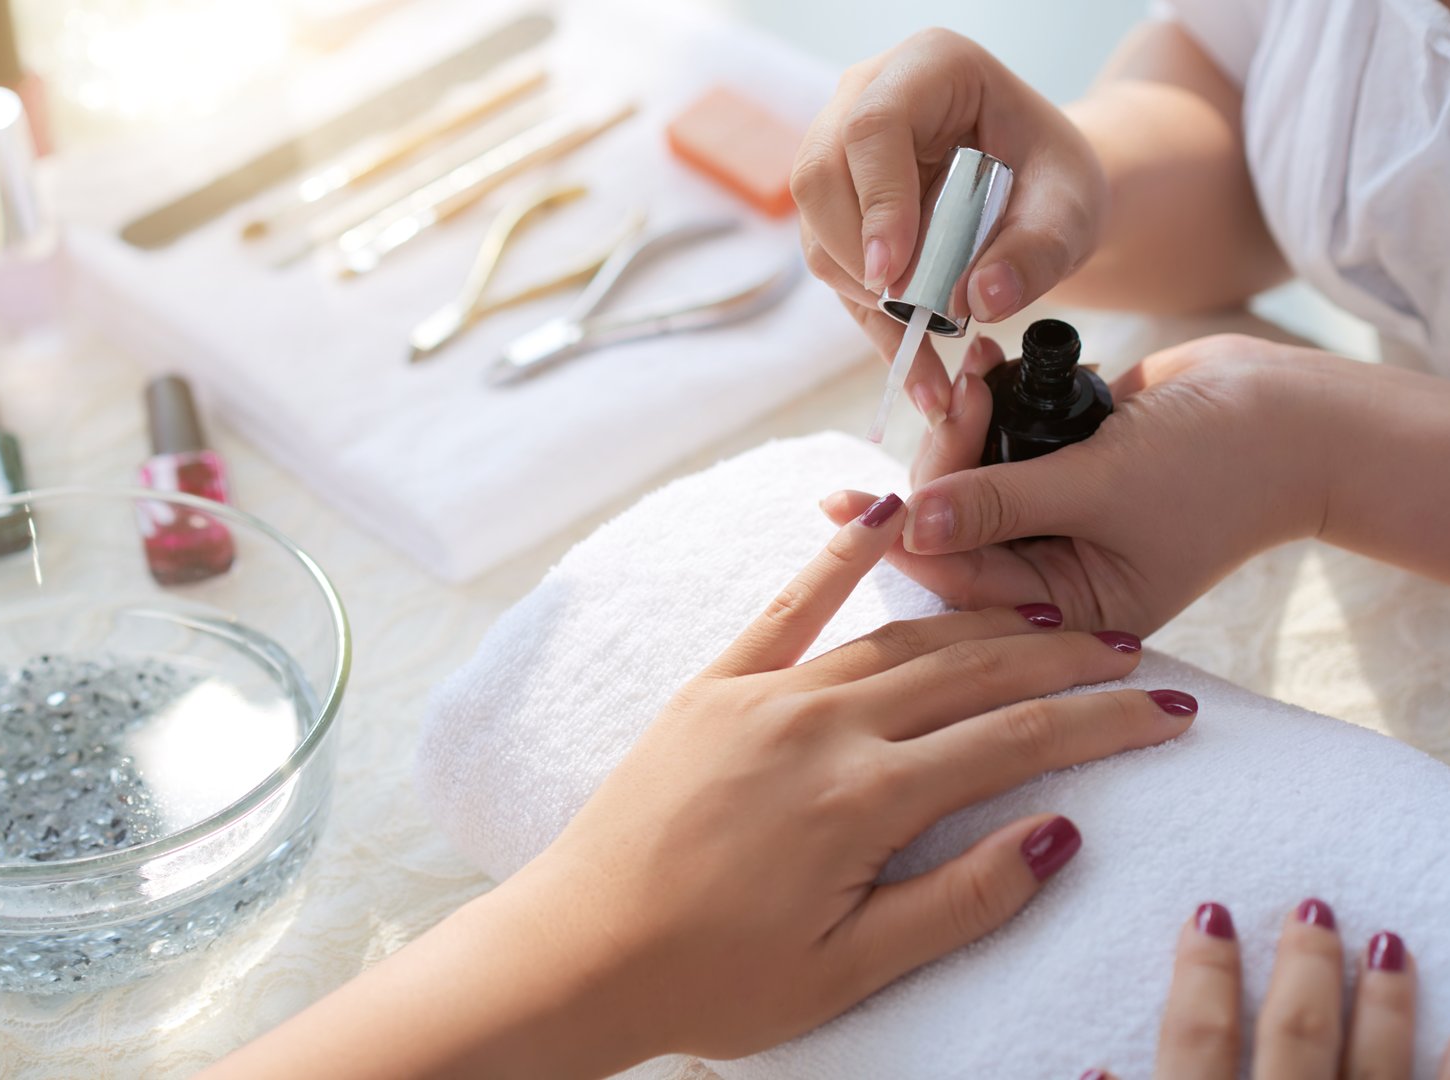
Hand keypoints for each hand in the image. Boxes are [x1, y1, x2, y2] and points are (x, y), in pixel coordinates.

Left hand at [492, 493, 1196, 1066]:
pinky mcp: (716, 685)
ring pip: (900, 638)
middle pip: (972, 672)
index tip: (1169, 709)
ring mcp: (764, 695)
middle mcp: (821, 725)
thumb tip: (1058, 834)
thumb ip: (959, 899)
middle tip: (1129, 652)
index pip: (1016, 742)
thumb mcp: (849, 970)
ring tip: (1050, 614)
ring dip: (984, 620)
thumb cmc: (712, 980)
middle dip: (1062, 658)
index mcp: (863, 799)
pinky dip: (842, 553)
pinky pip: (790, 605)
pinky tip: (887, 511)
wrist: (576, 950)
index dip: (1103, 724)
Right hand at [792, 28, 1105, 419]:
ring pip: (816, 230)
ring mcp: (841, 156)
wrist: (1041, 194)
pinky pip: (834, 272)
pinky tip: (917, 370)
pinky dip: (874, 325)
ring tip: (928, 352)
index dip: (877, 202)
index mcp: (929, 69)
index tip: (895, 272)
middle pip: (818, 176)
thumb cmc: (1054, 180)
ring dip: (864, 298)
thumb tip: (979, 299)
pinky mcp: (838, 213)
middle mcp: (866, 100)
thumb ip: (1037, 250)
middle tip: (907, 310)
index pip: (873, 126)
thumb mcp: (1070, 209)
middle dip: (856, 256)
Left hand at [823, 333, 1331, 634]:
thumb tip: (912, 521)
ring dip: (961, 427)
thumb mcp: (1104, 488)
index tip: (853, 500)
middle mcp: (1055, 574)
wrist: (1296, 410)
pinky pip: (999, 447)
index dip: (908, 536)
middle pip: (955, 531)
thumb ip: (1003, 503)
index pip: (962, 583)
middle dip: (941, 465)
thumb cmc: (1220, 464)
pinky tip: (988, 367)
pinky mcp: (1061, 469)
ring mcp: (1056, 521)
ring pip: (969, 484)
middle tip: (958, 394)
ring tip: (975, 369)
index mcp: (1068, 613)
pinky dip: (988, 409)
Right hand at [1089, 898, 1437, 1078]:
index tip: (1210, 915)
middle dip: (1305, 966)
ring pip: (1377, 1068)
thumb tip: (1096, 1068)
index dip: (1203, 975)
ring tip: (1390, 944)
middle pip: (1296, 1036)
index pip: (1200, 1040)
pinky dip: (1448, 1066)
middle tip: (1313, 908)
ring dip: (1385, 1004)